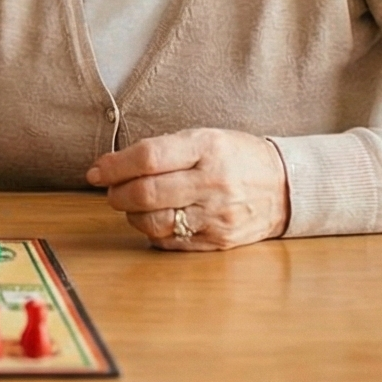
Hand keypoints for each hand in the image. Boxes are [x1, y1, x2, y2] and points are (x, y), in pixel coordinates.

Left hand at [85, 129, 290, 250]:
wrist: (285, 186)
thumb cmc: (236, 157)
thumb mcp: (205, 138)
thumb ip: (161, 150)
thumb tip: (108, 166)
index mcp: (208, 148)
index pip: (149, 157)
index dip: (115, 166)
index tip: (97, 171)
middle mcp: (213, 182)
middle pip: (147, 193)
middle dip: (117, 193)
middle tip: (111, 191)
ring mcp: (217, 215)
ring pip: (154, 222)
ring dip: (132, 215)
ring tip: (133, 205)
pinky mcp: (218, 241)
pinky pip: (170, 242)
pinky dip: (152, 232)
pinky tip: (155, 219)